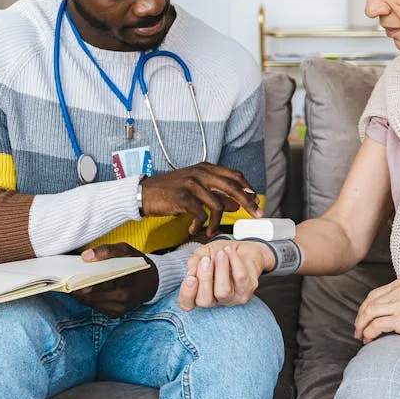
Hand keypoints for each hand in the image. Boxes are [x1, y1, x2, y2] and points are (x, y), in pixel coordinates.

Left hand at [70, 243, 156, 317]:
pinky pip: (96, 308)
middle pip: (93, 295)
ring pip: (92, 303)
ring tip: (73, 285)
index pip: (102, 282)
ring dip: (81, 295)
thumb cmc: (137, 264)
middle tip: (68, 281)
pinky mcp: (116, 314)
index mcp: (127, 280)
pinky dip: (89, 300)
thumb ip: (107, 250)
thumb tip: (85, 256)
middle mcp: (124, 297)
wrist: (152, 282)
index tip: (71, 278)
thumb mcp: (126, 250)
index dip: (84, 282)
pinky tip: (85, 292)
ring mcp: (120, 308)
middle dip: (79, 289)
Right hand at [140, 162, 261, 237]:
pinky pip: (201, 214)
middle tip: (256, 214)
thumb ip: (216, 195)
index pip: (234, 175)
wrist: (143, 194)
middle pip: (232, 187)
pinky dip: (201, 225)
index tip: (256, 201)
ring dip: (218, 221)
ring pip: (217, 204)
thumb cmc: (170, 192)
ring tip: (211, 230)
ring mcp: (192, 184)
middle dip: (247, 202)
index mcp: (205, 168)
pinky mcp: (183, 197)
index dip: (248, 188)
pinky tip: (195, 229)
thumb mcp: (195, 190)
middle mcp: (200, 173)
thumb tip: (237, 204)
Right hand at [176, 241, 273, 311]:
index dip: (187, 294)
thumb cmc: (219, 253)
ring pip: (223, 292)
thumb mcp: (202, 254)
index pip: (187, 305)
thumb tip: (191, 273)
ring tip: (221, 253)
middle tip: (206, 260)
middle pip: (205, 301)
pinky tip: (230, 252)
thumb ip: (193, 262)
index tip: (191, 278)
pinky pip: (240, 278)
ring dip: (221, 269)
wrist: (242, 248)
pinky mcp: (247, 291)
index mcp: (200, 293)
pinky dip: (234, 261)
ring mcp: (232, 299)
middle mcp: (215, 301)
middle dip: (204, 279)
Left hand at [354, 279, 399, 343]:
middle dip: (359, 319)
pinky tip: (369, 340)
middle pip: (368, 304)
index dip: (363, 309)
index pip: (372, 295)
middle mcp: (398, 291)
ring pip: (369, 314)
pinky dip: (369, 333)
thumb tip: (380, 315)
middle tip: (358, 331)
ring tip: (361, 337)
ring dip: (361, 327)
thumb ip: (398, 301)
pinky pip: (377, 325)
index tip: (361, 320)